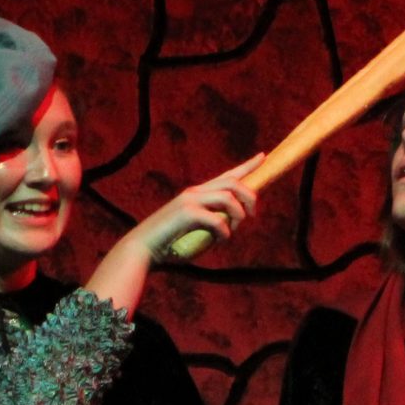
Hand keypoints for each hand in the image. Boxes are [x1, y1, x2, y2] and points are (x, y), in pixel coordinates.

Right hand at [128, 153, 263, 260]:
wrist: (142, 248)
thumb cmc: (168, 243)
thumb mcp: (194, 229)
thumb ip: (211, 223)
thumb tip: (231, 226)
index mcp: (197, 193)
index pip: (227, 175)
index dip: (247, 165)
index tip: (263, 156)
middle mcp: (194, 192)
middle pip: (233, 182)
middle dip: (250, 197)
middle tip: (252, 215)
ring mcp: (190, 201)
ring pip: (228, 198)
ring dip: (238, 215)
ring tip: (233, 230)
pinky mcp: (187, 213)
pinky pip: (218, 220)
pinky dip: (224, 232)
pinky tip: (218, 241)